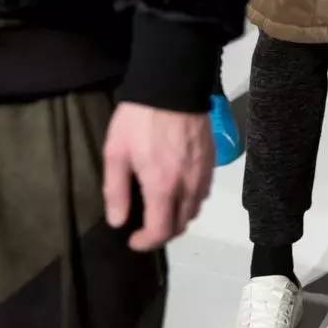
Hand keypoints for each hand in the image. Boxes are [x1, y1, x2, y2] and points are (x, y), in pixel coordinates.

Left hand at [103, 102, 214, 251]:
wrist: (172, 85)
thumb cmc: (139, 119)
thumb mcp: (116, 153)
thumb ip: (116, 191)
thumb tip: (118, 222)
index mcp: (162, 187)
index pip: (161, 231)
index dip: (146, 243)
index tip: (132, 239)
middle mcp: (188, 185)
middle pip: (181, 224)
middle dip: (163, 232)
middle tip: (146, 226)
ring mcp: (203, 172)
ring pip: (196, 209)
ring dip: (179, 217)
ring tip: (162, 209)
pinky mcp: (211, 159)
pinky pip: (204, 191)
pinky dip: (192, 199)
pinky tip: (179, 188)